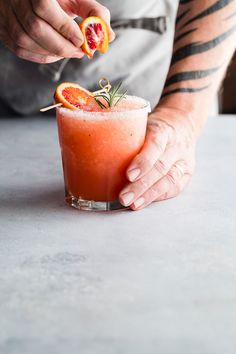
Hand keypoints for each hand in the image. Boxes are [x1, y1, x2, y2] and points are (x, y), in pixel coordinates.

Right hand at [0, 0, 114, 62]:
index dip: (65, 28)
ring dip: (51, 53)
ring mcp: (7, 17)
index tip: (81, 41)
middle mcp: (16, 2)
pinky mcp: (5, 31)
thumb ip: (94, 13)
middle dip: (61, 45)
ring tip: (68, 52)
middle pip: (35, 28)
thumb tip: (108, 36)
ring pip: (25, 41)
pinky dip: (40, 56)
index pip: (45, 9)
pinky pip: (20, 49)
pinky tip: (54, 54)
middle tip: (79, 52)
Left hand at [119, 107, 196, 209]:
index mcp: (163, 129)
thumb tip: (90, 149)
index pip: (155, 145)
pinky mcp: (187, 172)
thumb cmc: (154, 125)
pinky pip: (174, 188)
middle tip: (124, 197)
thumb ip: (124, 135)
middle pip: (161, 167)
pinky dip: (158, 197)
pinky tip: (143, 202)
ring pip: (169, 180)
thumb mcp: (141, 122)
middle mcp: (177, 145)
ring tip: (133, 204)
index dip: (143, 162)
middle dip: (141, 186)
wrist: (182, 123)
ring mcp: (184, 160)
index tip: (128, 175)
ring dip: (149, 195)